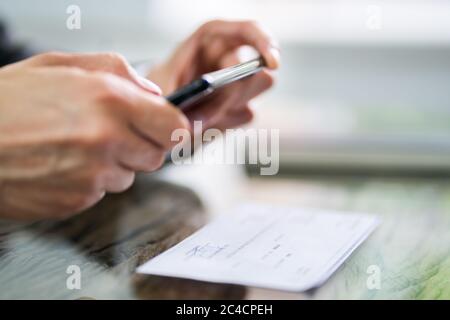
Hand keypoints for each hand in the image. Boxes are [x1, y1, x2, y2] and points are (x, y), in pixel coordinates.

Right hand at [0, 52, 188, 219]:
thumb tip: (154, 94)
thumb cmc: (7, 102)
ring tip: (77, 146)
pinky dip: (91, 180)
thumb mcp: (62, 65)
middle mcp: (106, 140)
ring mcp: (92, 175)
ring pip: (129, 176)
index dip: (174, 128)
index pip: (175, 127)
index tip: (169, 128)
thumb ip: (118, 72)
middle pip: (157, 156)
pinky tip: (63, 163)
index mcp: (110, 101)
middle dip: (142, 144)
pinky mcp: (77, 200)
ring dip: (114, 163)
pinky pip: (102, 191)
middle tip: (114, 132)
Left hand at [148, 20, 279, 130]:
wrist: (160, 103)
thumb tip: (196, 123)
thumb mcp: (163, 86)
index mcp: (213, 38)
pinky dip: (229, 121)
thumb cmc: (161, 85)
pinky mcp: (241, 104)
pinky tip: (207, 123)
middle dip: (239, 90)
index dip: (265, 43)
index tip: (274, 63)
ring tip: (202, 116)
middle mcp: (231, 56)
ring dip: (234, 105)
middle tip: (214, 104)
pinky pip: (248, 113)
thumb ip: (180, 100)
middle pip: (259, 69)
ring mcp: (239, 82)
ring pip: (260, 89)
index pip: (250, 31)